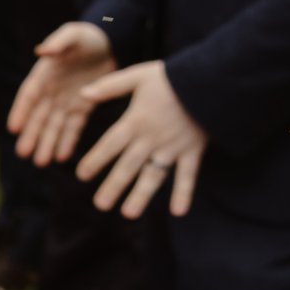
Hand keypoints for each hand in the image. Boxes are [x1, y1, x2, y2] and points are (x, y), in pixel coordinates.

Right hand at [8, 22, 115, 165]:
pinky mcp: (83, 107)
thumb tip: (42, 52)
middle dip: (31, 135)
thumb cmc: (87, 36)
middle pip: (39, 116)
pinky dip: (68, 141)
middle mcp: (51, 90)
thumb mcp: (73, 34)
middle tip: (23, 154)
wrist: (109, 41)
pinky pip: (74, 127)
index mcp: (44, 73)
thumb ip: (58, 43)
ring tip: (40, 162)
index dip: (21, 112)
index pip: (29, 95)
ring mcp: (66, 100)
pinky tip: (62, 156)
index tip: (13, 128)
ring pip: (54, 126)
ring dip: (47, 143)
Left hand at [75, 60, 207, 217]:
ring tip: (128, 213)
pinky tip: (178, 212)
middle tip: (99, 205)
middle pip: (128, 166)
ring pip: (154, 176)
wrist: (208, 81)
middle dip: (113, 186)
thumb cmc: (169, 77)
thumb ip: (109, 86)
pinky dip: (184, 193)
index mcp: (135, 121)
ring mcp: (173, 147)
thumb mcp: (136, 76)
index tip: (81, 176)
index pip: (110, 145)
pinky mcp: (193, 152)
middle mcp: (151, 138)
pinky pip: (188, 176)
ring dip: (141, 195)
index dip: (95, 160)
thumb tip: (82, 93)